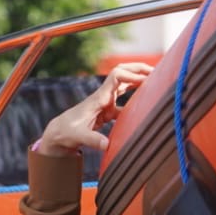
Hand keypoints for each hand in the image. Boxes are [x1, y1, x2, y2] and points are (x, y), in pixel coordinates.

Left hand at [35, 62, 155, 156]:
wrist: (58, 133)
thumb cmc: (65, 132)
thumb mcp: (78, 137)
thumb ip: (92, 140)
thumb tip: (107, 145)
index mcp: (99, 97)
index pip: (116, 76)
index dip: (131, 75)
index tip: (144, 80)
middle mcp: (104, 96)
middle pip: (123, 73)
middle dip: (139, 69)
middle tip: (157, 71)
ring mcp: (106, 102)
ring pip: (125, 84)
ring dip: (139, 80)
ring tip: (157, 79)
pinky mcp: (107, 111)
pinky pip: (125, 101)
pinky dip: (136, 98)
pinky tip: (147, 101)